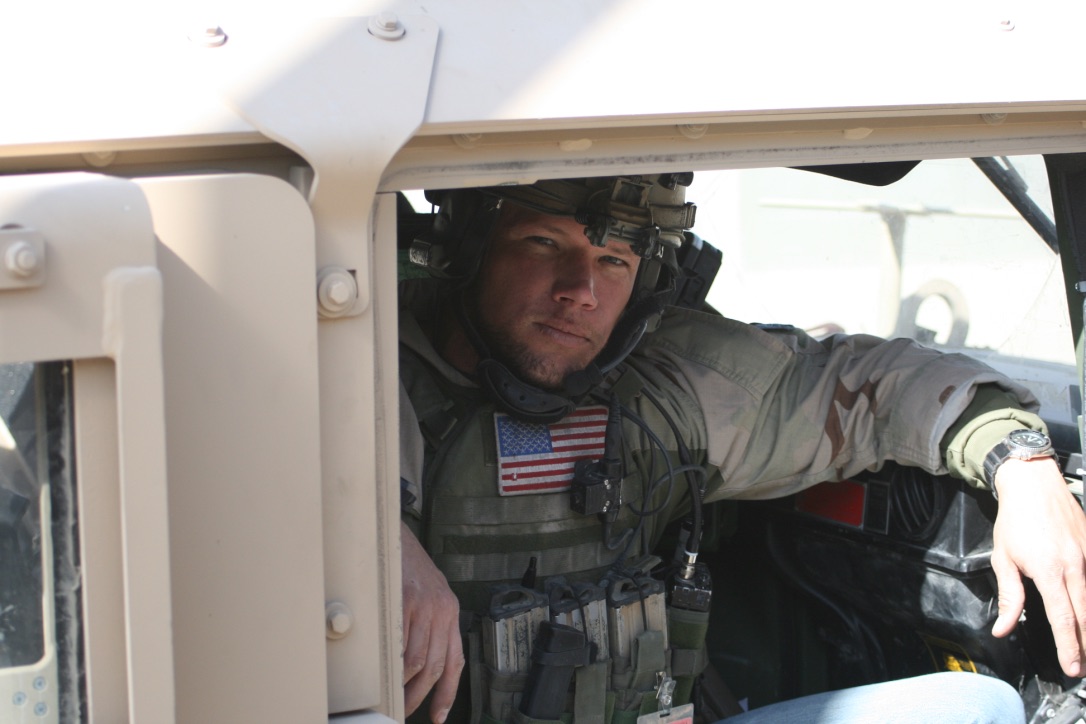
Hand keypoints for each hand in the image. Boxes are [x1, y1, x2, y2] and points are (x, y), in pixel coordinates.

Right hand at [402, 520, 464, 722]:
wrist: (394, 535)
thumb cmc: (408, 566)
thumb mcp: (430, 594)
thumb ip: (430, 624)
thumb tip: (418, 662)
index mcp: (450, 611)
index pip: (454, 661)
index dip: (447, 693)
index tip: (439, 716)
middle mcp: (442, 611)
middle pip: (434, 666)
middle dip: (420, 696)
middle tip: (404, 710)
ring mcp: (424, 607)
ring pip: (416, 660)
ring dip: (403, 685)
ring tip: (391, 696)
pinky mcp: (405, 602)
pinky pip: (399, 644)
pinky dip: (391, 664)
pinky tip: (384, 672)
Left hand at [990, 457, 1085, 676]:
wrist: (1033, 484)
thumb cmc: (1015, 519)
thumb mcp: (1003, 558)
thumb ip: (1009, 596)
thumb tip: (1003, 628)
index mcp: (1050, 570)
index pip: (1063, 618)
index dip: (1068, 647)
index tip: (1071, 667)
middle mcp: (1075, 566)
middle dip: (1084, 645)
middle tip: (1082, 667)